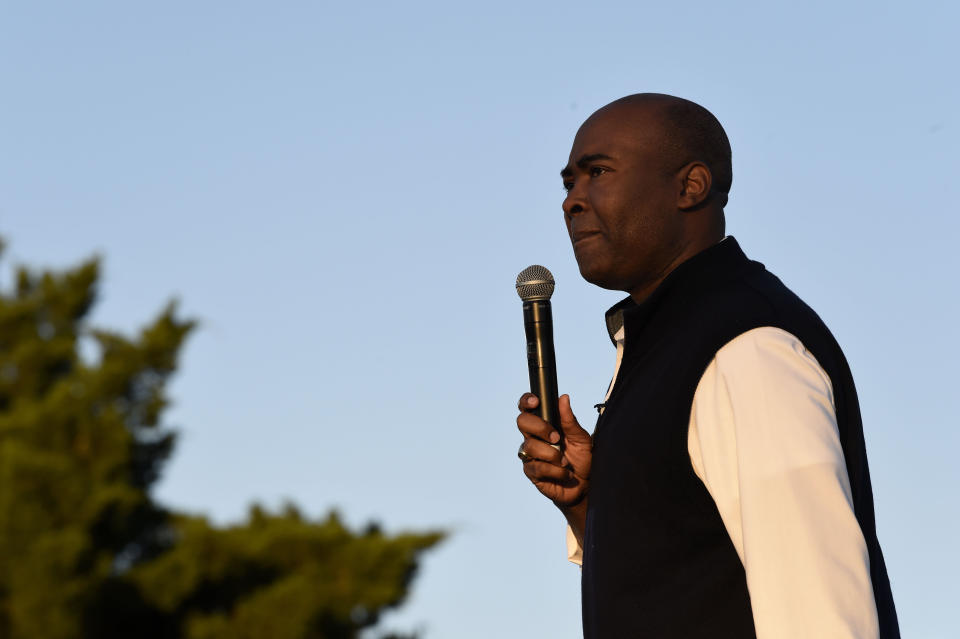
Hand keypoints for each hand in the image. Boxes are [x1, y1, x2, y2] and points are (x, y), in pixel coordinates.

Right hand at [516, 393, 591, 509]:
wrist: (585, 485)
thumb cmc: (583, 459)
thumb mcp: (581, 438)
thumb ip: (570, 420)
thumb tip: (563, 398)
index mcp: (545, 424)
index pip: (528, 408)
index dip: (526, 401)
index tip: (536, 402)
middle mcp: (534, 437)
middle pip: (522, 422)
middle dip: (540, 428)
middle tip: (557, 437)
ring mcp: (530, 455)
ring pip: (530, 446)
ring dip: (552, 454)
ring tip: (565, 462)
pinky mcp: (531, 472)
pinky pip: (537, 467)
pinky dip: (555, 470)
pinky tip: (564, 473)